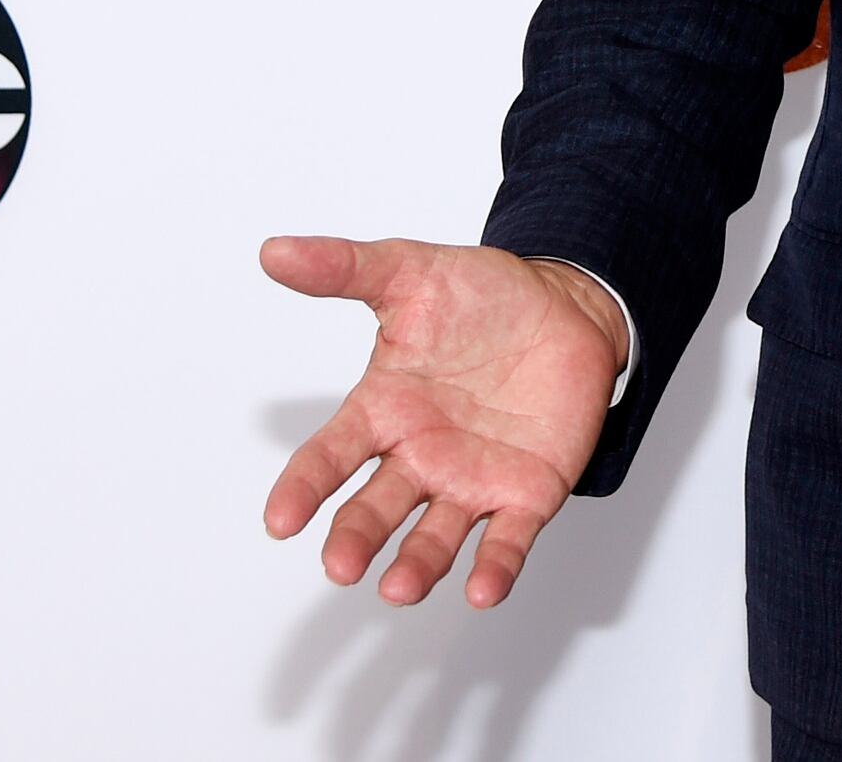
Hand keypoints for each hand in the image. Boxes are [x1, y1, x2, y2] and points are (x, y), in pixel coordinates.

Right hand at [259, 237, 627, 606]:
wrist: (567, 305)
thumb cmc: (482, 297)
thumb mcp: (412, 271)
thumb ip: (345, 267)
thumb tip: (275, 252)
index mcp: (384, 409)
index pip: (330, 455)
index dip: (304, 488)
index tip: (279, 520)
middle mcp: (419, 456)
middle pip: (376, 507)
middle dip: (356, 537)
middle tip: (340, 565)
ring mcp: (471, 480)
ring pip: (434, 535)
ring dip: (415, 564)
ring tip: (398, 588)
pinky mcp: (525, 494)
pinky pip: (506, 539)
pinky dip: (494, 566)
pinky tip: (483, 588)